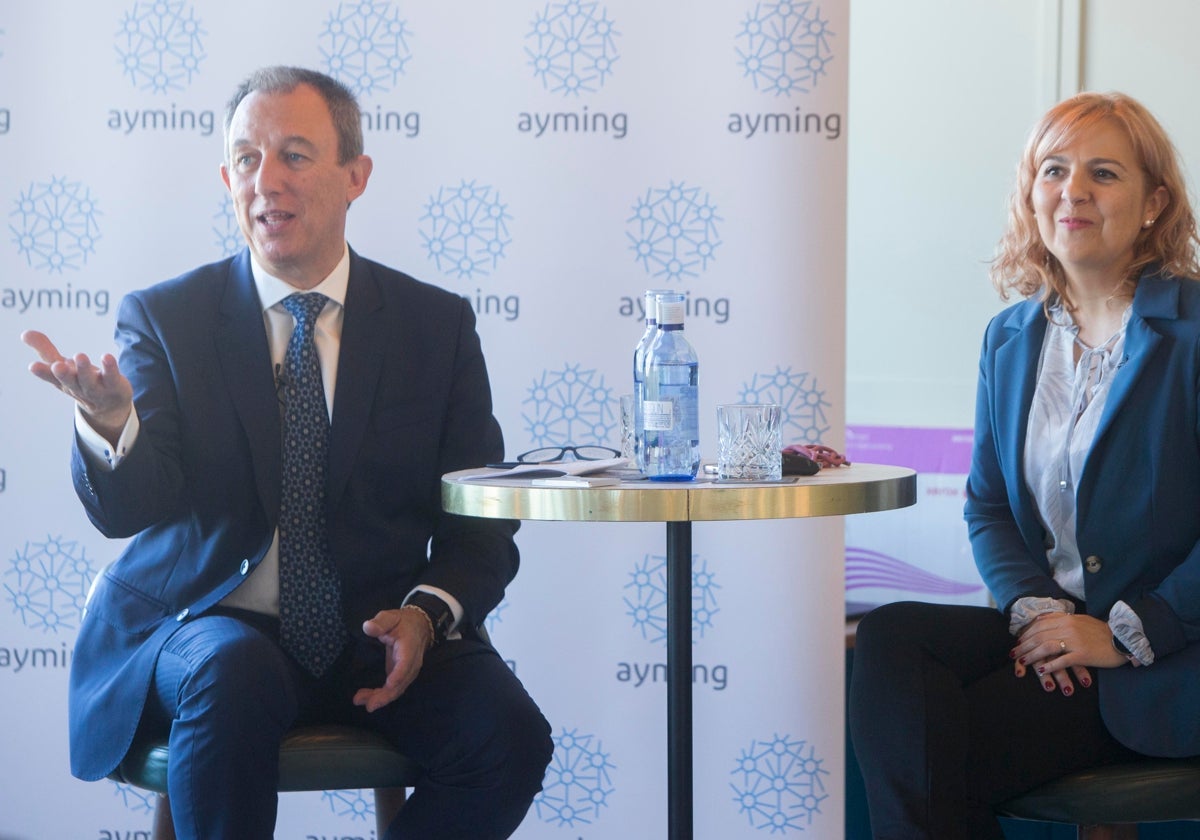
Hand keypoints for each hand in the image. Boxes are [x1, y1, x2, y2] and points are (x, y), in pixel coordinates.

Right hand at [22, 330, 132, 441]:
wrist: (109, 406)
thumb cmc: (80, 381)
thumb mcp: (62, 366)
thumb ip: (45, 350)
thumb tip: (24, 333)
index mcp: (63, 382)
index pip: (51, 378)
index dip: (43, 373)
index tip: (33, 366)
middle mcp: (78, 387)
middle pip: (69, 381)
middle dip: (63, 374)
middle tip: (58, 365)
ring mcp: (97, 389)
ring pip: (89, 382)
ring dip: (84, 370)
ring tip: (80, 356)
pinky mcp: (115, 386)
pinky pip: (112, 378)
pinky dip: (110, 368)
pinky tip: (107, 357)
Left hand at [352, 607, 432, 712]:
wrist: (418, 627)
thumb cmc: (401, 622)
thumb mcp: (391, 617)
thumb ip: (380, 622)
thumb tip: (367, 627)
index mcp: (409, 648)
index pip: (406, 663)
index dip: (399, 675)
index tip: (389, 684)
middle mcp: (412, 664)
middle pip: (401, 683)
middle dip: (385, 695)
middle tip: (368, 704)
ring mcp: (407, 672)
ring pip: (397, 690)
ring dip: (380, 698)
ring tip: (359, 700)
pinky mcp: (401, 676)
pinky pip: (393, 689)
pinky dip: (380, 696)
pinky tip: (365, 698)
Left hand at [1010, 612, 1128, 695]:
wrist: (1123, 639)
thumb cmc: (1101, 631)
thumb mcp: (1079, 620)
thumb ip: (1061, 620)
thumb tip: (1042, 619)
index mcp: (1066, 618)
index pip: (1039, 625)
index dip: (1026, 633)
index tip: (1018, 641)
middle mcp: (1068, 627)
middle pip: (1039, 636)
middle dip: (1024, 645)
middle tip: (1013, 654)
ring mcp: (1075, 641)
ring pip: (1046, 647)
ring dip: (1032, 655)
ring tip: (1022, 662)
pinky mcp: (1082, 654)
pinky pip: (1062, 661)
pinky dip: (1050, 666)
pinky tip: (1041, 671)